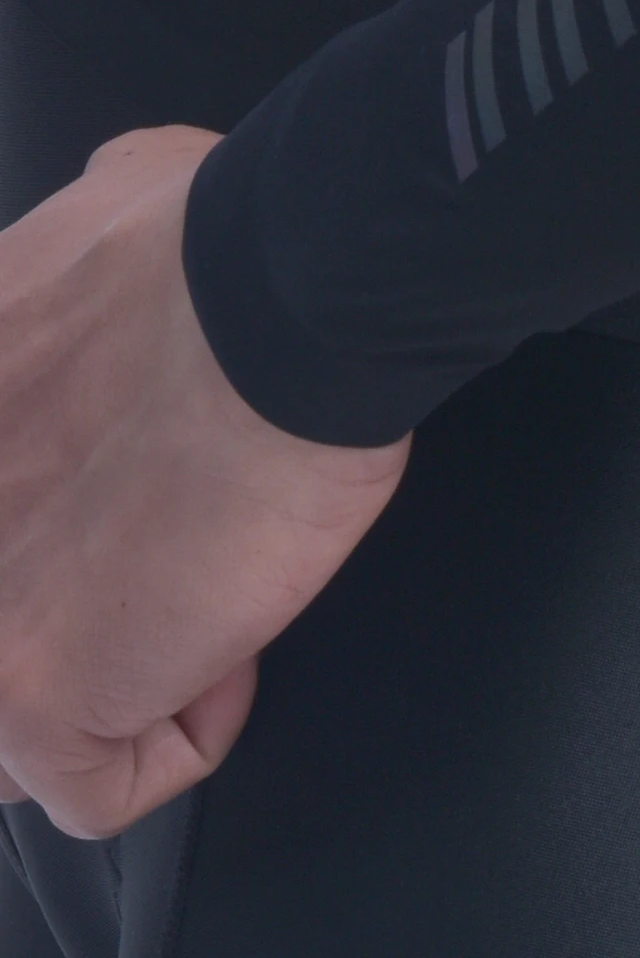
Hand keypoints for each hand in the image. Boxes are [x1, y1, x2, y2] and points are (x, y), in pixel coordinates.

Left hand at [0, 125, 412, 840]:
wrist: (278, 304)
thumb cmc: (215, 241)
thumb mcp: (111, 188)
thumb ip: (78, 237)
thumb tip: (116, 217)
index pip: (3, 534)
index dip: (59, 529)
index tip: (130, 506)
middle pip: (3, 629)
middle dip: (70, 613)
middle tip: (163, 563)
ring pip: (17, 742)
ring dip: (118, 688)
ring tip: (202, 612)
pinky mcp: (36, 700)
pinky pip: (111, 784)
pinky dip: (192, 728)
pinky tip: (236, 653)